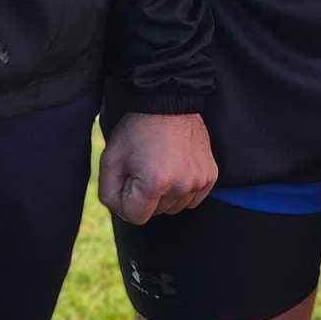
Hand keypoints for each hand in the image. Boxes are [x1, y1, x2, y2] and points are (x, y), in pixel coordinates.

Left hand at [98, 111, 216, 225]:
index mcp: (155, 182)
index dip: (126, 199)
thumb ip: (109, 194)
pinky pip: (192, 199)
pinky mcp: (211, 176)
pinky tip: (175, 167)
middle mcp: (182, 185)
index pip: (136, 217)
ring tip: (159, 164)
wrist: (167, 102)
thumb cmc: (136, 129)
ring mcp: (199, 181)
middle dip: (145, 195)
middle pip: (157, 213)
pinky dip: (182, 189)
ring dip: (164, 194)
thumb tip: (124, 213)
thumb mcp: (111, 158)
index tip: (127, 177)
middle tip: (143, 165)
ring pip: (174, 207)